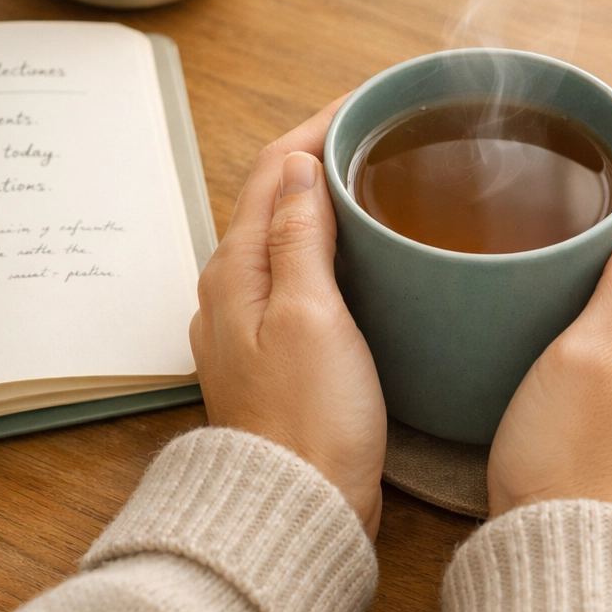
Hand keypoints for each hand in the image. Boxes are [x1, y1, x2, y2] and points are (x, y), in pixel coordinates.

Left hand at [191, 99, 387, 538]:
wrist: (299, 508)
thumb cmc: (309, 419)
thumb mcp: (309, 315)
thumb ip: (297, 236)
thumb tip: (297, 165)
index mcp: (235, 271)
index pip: (271, 170)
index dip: (317, 128)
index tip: (366, 103)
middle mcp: (233, 289)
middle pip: (273, 197)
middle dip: (319, 155)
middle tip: (378, 133)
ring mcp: (251, 320)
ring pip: (285, 234)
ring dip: (322, 197)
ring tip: (374, 177)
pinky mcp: (276, 348)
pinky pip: (296, 272)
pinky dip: (325, 243)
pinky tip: (360, 250)